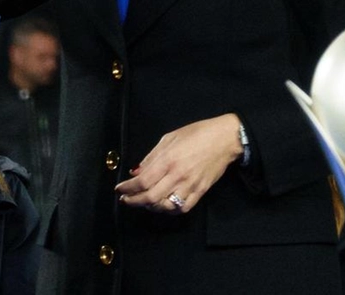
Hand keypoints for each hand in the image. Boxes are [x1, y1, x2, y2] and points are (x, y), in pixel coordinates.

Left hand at [115, 113, 244, 214]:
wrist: (225, 139)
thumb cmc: (197, 134)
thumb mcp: (168, 139)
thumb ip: (151, 157)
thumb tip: (136, 172)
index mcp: (168, 160)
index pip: (143, 181)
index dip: (128, 188)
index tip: (120, 189)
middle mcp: (178, 175)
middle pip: (150, 197)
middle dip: (134, 201)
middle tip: (125, 199)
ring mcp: (190, 185)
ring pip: (166, 206)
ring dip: (150, 207)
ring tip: (143, 202)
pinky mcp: (201, 191)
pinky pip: (183, 208)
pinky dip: (170, 210)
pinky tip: (163, 205)